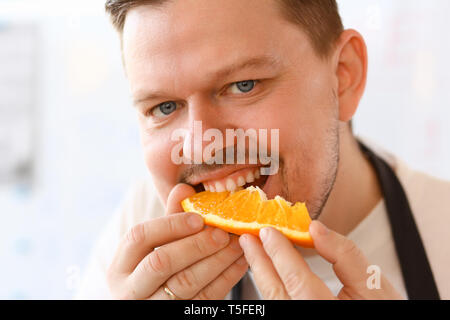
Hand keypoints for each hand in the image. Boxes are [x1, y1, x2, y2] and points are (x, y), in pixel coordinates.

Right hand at [107, 184, 247, 299]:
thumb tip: (184, 188)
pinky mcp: (177, 317)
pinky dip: (226, 279)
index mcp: (121, 266)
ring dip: (218, 261)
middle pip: (162, 262)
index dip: (170, 224)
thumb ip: (169, 220)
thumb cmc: (152, 273)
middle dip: (197, 244)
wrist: (152, 307)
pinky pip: (204, 299)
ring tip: (238, 244)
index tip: (198, 218)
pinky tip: (240, 263)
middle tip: (224, 232)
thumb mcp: (153, 250)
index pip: (139, 237)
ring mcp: (152, 307)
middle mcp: (130, 290)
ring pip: (186, 283)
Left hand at [239, 221, 403, 299]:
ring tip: (254, 251)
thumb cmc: (383, 313)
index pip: (297, 281)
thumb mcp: (375, 284)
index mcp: (328, 312)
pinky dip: (271, 287)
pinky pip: (279, 305)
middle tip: (249, 237)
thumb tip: (316, 229)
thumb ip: (347, 255)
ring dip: (262, 274)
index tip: (268, 230)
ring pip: (274, 301)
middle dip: (260, 262)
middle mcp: (308, 319)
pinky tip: (268, 272)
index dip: (280, 253)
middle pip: (276, 293)